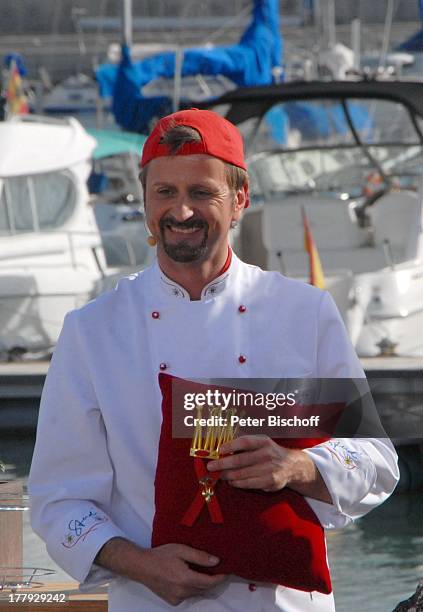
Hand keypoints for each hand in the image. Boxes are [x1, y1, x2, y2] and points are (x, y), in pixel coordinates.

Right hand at [96, 538, 225, 606]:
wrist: (141, 566)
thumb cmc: (161, 555)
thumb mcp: (181, 550)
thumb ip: (199, 556)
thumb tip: (216, 562)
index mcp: (186, 579)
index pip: (209, 582)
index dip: (220, 578)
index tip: (227, 571)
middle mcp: (182, 592)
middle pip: (204, 588)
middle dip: (212, 580)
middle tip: (218, 569)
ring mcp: (177, 598)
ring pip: (196, 593)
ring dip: (202, 584)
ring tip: (203, 572)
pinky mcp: (172, 601)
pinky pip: (188, 595)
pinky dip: (192, 588)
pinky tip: (189, 577)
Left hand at [207, 435, 300, 491]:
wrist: (291, 465)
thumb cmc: (269, 452)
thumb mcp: (261, 443)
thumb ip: (245, 445)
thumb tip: (222, 450)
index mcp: (263, 441)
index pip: (244, 442)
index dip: (230, 446)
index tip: (218, 450)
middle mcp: (267, 454)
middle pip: (240, 459)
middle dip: (222, 464)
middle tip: (211, 466)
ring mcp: (269, 468)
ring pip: (242, 473)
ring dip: (228, 475)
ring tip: (220, 474)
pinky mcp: (270, 481)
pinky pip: (249, 483)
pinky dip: (237, 483)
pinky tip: (231, 481)